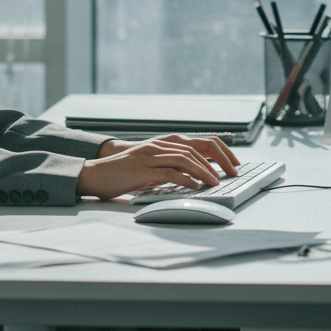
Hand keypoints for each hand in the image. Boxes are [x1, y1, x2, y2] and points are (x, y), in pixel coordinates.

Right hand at [78, 135, 241, 199]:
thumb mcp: (151, 166)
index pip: (198, 142)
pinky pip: (169, 172)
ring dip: (204, 171)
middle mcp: (159, 146)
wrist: (96, 175)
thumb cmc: (124, 174)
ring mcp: (150, 157)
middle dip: (218, 162)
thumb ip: (170, 167)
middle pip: (196, 150)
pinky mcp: (143, 170)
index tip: (234, 164)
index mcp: (163, 144)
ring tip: (215, 182)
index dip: (220, 151)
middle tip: (231, 174)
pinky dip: (186, 179)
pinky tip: (195, 187)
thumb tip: (195, 178)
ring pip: (185, 159)